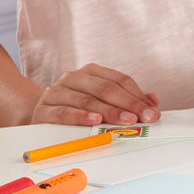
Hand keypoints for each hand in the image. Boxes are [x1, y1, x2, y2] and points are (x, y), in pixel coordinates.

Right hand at [31, 63, 159, 125]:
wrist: (40, 114)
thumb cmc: (77, 107)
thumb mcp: (102, 101)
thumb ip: (127, 100)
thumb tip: (153, 100)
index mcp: (90, 72)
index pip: (119, 80)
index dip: (137, 96)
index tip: (152, 111)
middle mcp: (73, 78)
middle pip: (106, 89)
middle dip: (128, 104)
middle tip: (143, 117)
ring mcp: (57, 92)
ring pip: (87, 100)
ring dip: (110, 111)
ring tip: (126, 120)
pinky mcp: (45, 110)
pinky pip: (65, 112)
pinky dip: (81, 116)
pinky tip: (95, 121)